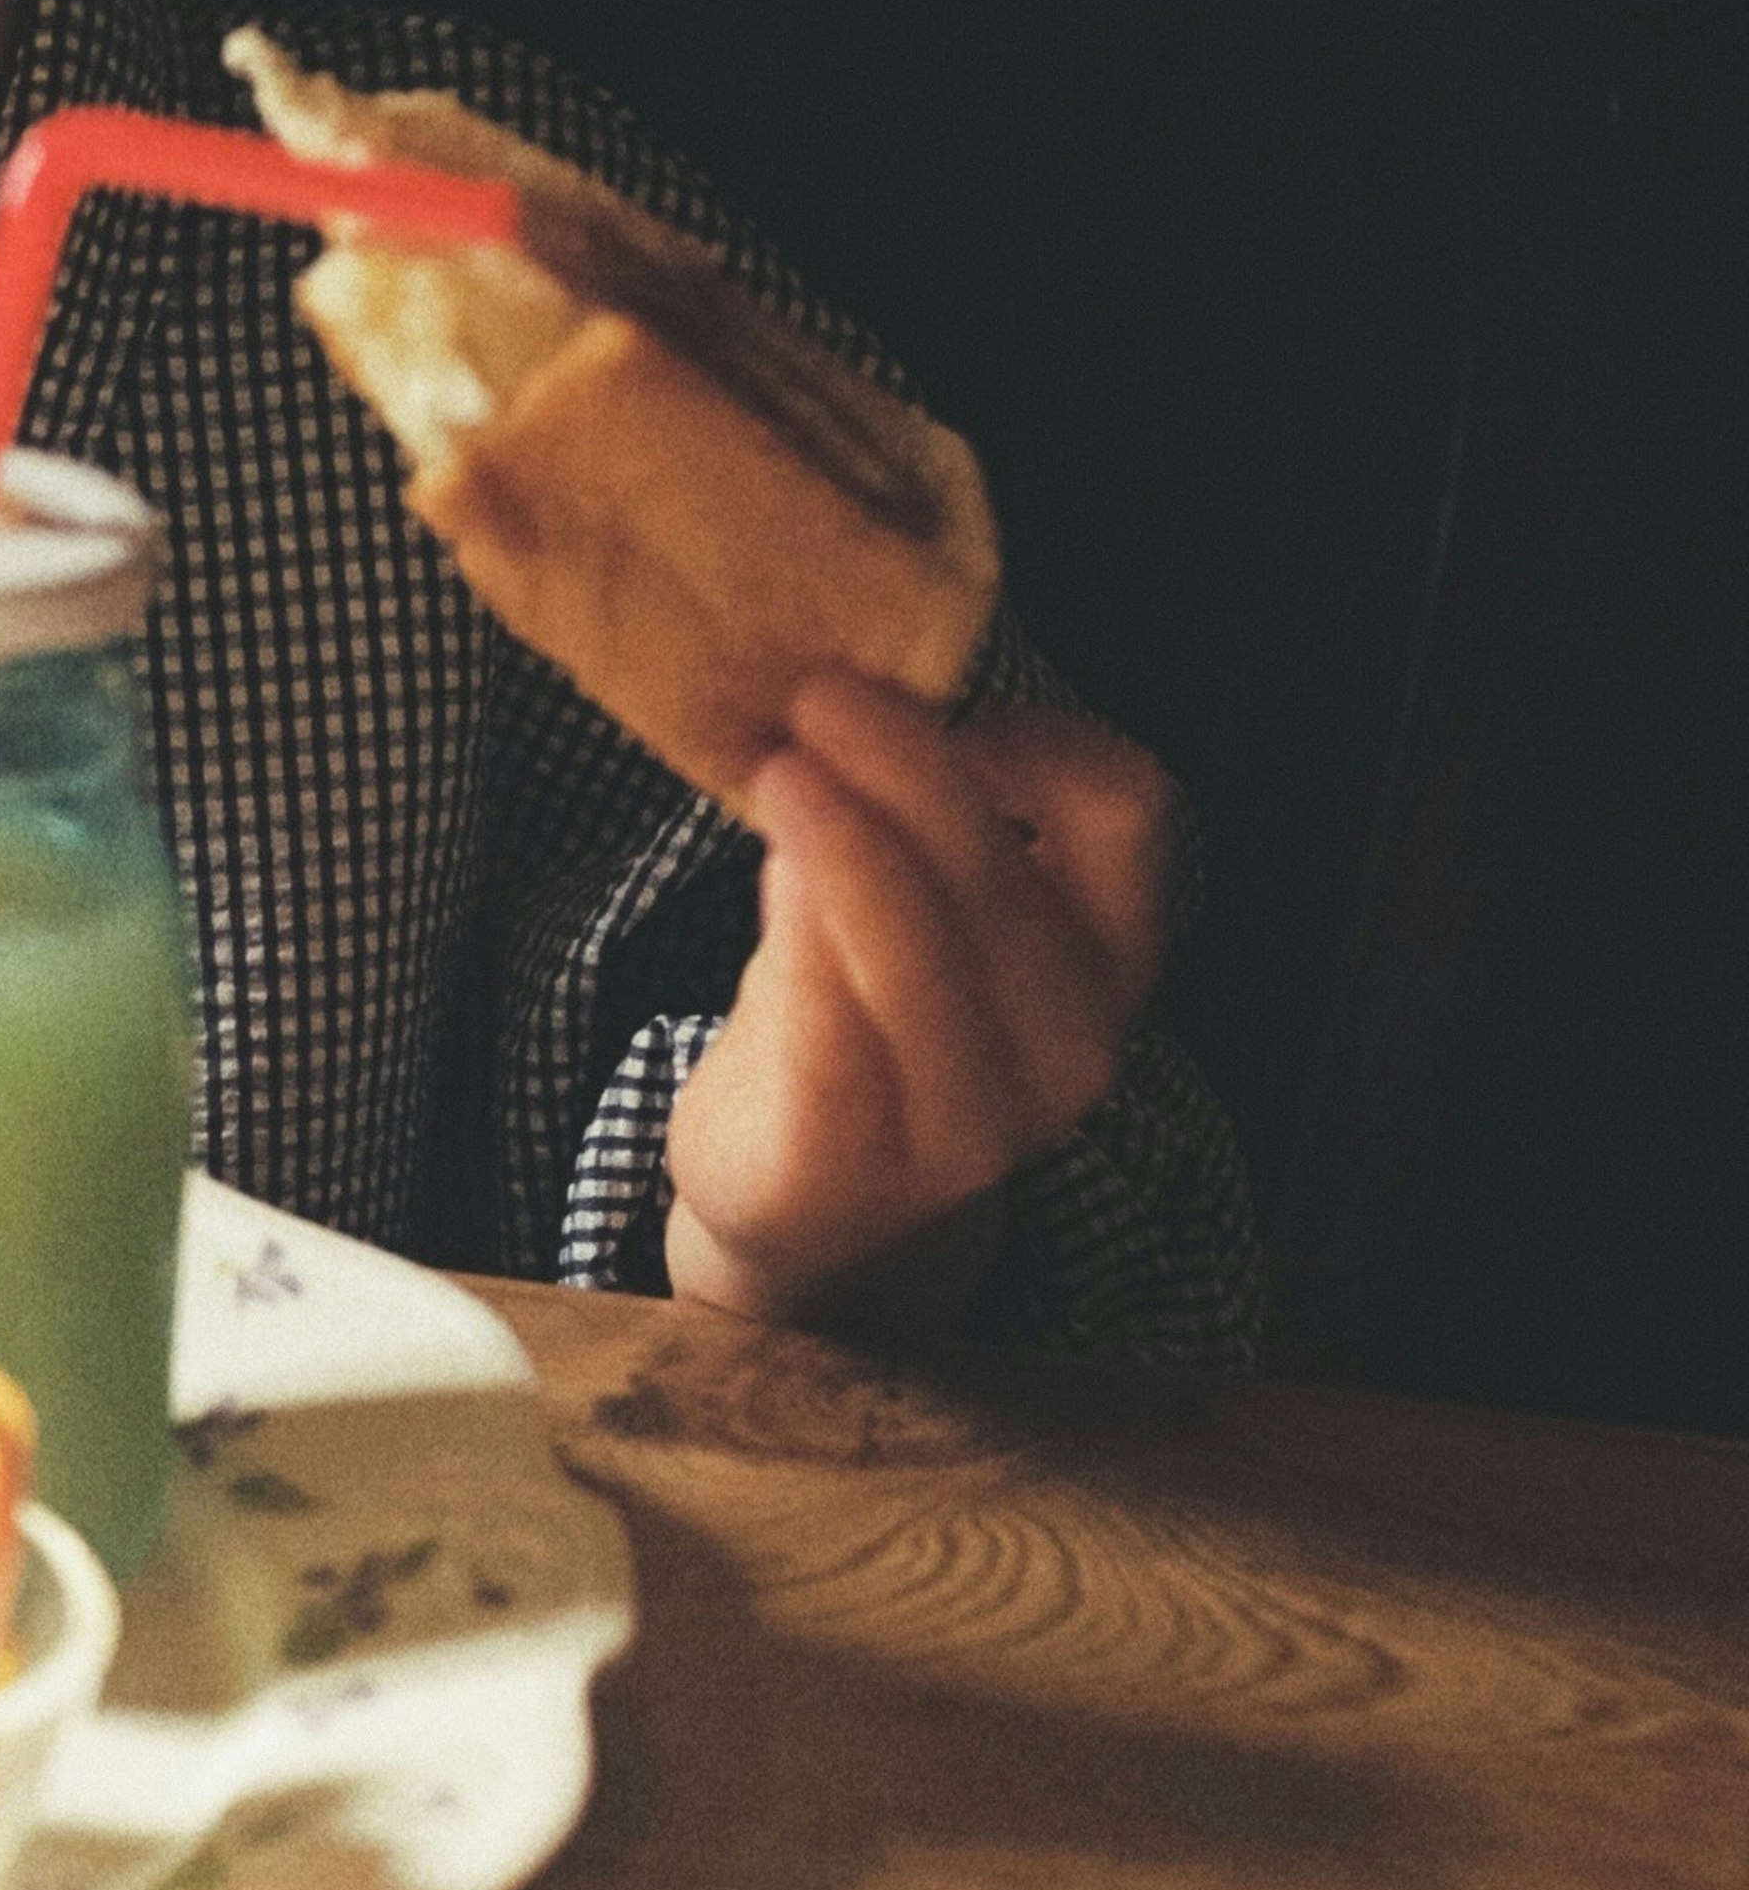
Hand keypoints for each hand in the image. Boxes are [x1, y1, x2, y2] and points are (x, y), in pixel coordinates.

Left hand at [664, 674, 1176, 1327]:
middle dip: (906, 768)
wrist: (803, 1214)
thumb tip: (853, 675)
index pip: (1125, 811)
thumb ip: (918, 822)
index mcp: (1107, 960)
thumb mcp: (922, 915)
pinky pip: (828, 1026)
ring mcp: (972, 1122)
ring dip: (843, 842)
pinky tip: (763, 868)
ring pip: (919, 947)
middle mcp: (1069, 1044)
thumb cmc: (861, 1030)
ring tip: (776, 766)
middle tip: (817, 692)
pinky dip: (795, 933)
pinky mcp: (855, 1165)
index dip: (1033, 735)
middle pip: (1003, 871)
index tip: (933, 693)